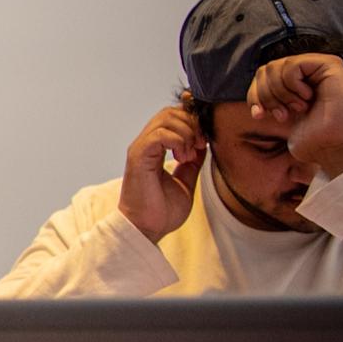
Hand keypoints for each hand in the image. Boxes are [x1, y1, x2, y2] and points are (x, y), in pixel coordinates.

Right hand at [117, 104, 206, 242]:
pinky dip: (177, 140)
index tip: (204, 143)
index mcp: (155, 148)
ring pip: (166, 118)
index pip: (173, 117)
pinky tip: (182, 157)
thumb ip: (192, 162)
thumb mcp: (185, 180)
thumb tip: (203, 146)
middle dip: (192, 124)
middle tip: (200, 146)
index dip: (193, 122)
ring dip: (186, 133)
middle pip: (170, 112)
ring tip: (189, 155)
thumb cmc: (161, 211)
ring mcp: (140, 149)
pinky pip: (159, 134)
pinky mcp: (138, 157)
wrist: (147, 229)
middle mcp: (145, 144)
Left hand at [251, 53, 342, 179]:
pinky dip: (291, 85)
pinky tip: (307, 98)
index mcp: (296, 84)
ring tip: (297, 108)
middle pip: (265, 70)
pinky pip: (292, 65)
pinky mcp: (329, 64)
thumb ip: (270, 99)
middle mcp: (308, 73)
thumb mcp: (283, 116)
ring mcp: (318, 67)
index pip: (261, 77)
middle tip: (283, 115)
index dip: (254, 96)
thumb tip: (254, 94)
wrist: (337, 146)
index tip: (260, 116)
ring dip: (279, 93)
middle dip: (265, 96)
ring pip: (274, 66)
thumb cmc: (315, 140)